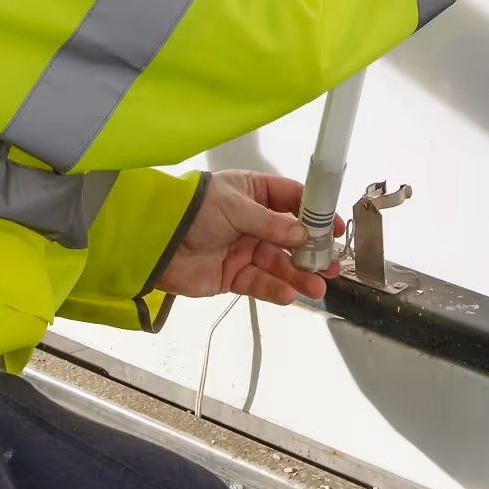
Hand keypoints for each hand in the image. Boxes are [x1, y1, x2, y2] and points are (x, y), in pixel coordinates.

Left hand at [151, 171, 325, 305]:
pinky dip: (275, 289)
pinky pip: (259, 283)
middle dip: (312, 252)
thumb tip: (302, 234)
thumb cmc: (192, 210)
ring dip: (299, 275)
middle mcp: (251, 222)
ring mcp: (243, 250)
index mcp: (253, 194)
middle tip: (332, 264)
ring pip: (278, 264)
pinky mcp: (232, 276)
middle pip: (290, 238)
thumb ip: (269, 223)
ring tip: (318, 286)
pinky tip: (290, 294)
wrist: (154, 240)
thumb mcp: (234, 206)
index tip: (334, 228)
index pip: (292, 201)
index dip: (315, 214)